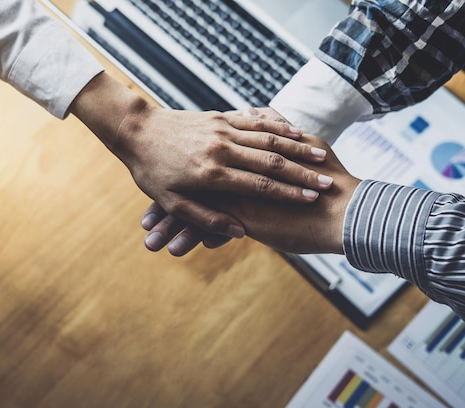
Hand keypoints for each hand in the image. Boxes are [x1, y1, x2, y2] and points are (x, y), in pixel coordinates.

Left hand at [70, 73, 332, 237]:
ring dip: (296, 148)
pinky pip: (255, 122)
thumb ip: (206, 218)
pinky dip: (277, 127)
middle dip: (302, 172)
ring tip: (321, 158)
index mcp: (211, 173)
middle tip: (328, 184)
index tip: (312, 200)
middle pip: (271, 161)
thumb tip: (237, 232)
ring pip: (268, 139)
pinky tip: (295, 131)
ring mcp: (222, 130)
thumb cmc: (151, 171)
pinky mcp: (220, 117)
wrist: (136, 130)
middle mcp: (221, 149)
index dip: (288, 193)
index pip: (259, 184)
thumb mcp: (172, 202)